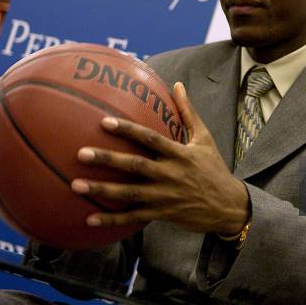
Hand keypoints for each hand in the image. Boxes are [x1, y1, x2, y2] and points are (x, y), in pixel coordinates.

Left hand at [72, 82, 249, 235]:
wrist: (229, 206)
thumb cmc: (214, 168)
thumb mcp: (204, 139)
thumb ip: (188, 112)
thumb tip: (177, 84)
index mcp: (180, 154)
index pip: (150, 139)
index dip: (128, 130)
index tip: (104, 122)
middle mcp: (170, 174)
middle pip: (135, 166)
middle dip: (107, 160)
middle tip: (80, 154)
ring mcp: (165, 196)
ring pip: (129, 194)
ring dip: (102, 190)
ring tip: (76, 185)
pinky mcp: (162, 214)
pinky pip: (133, 217)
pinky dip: (112, 219)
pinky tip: (89, 218)